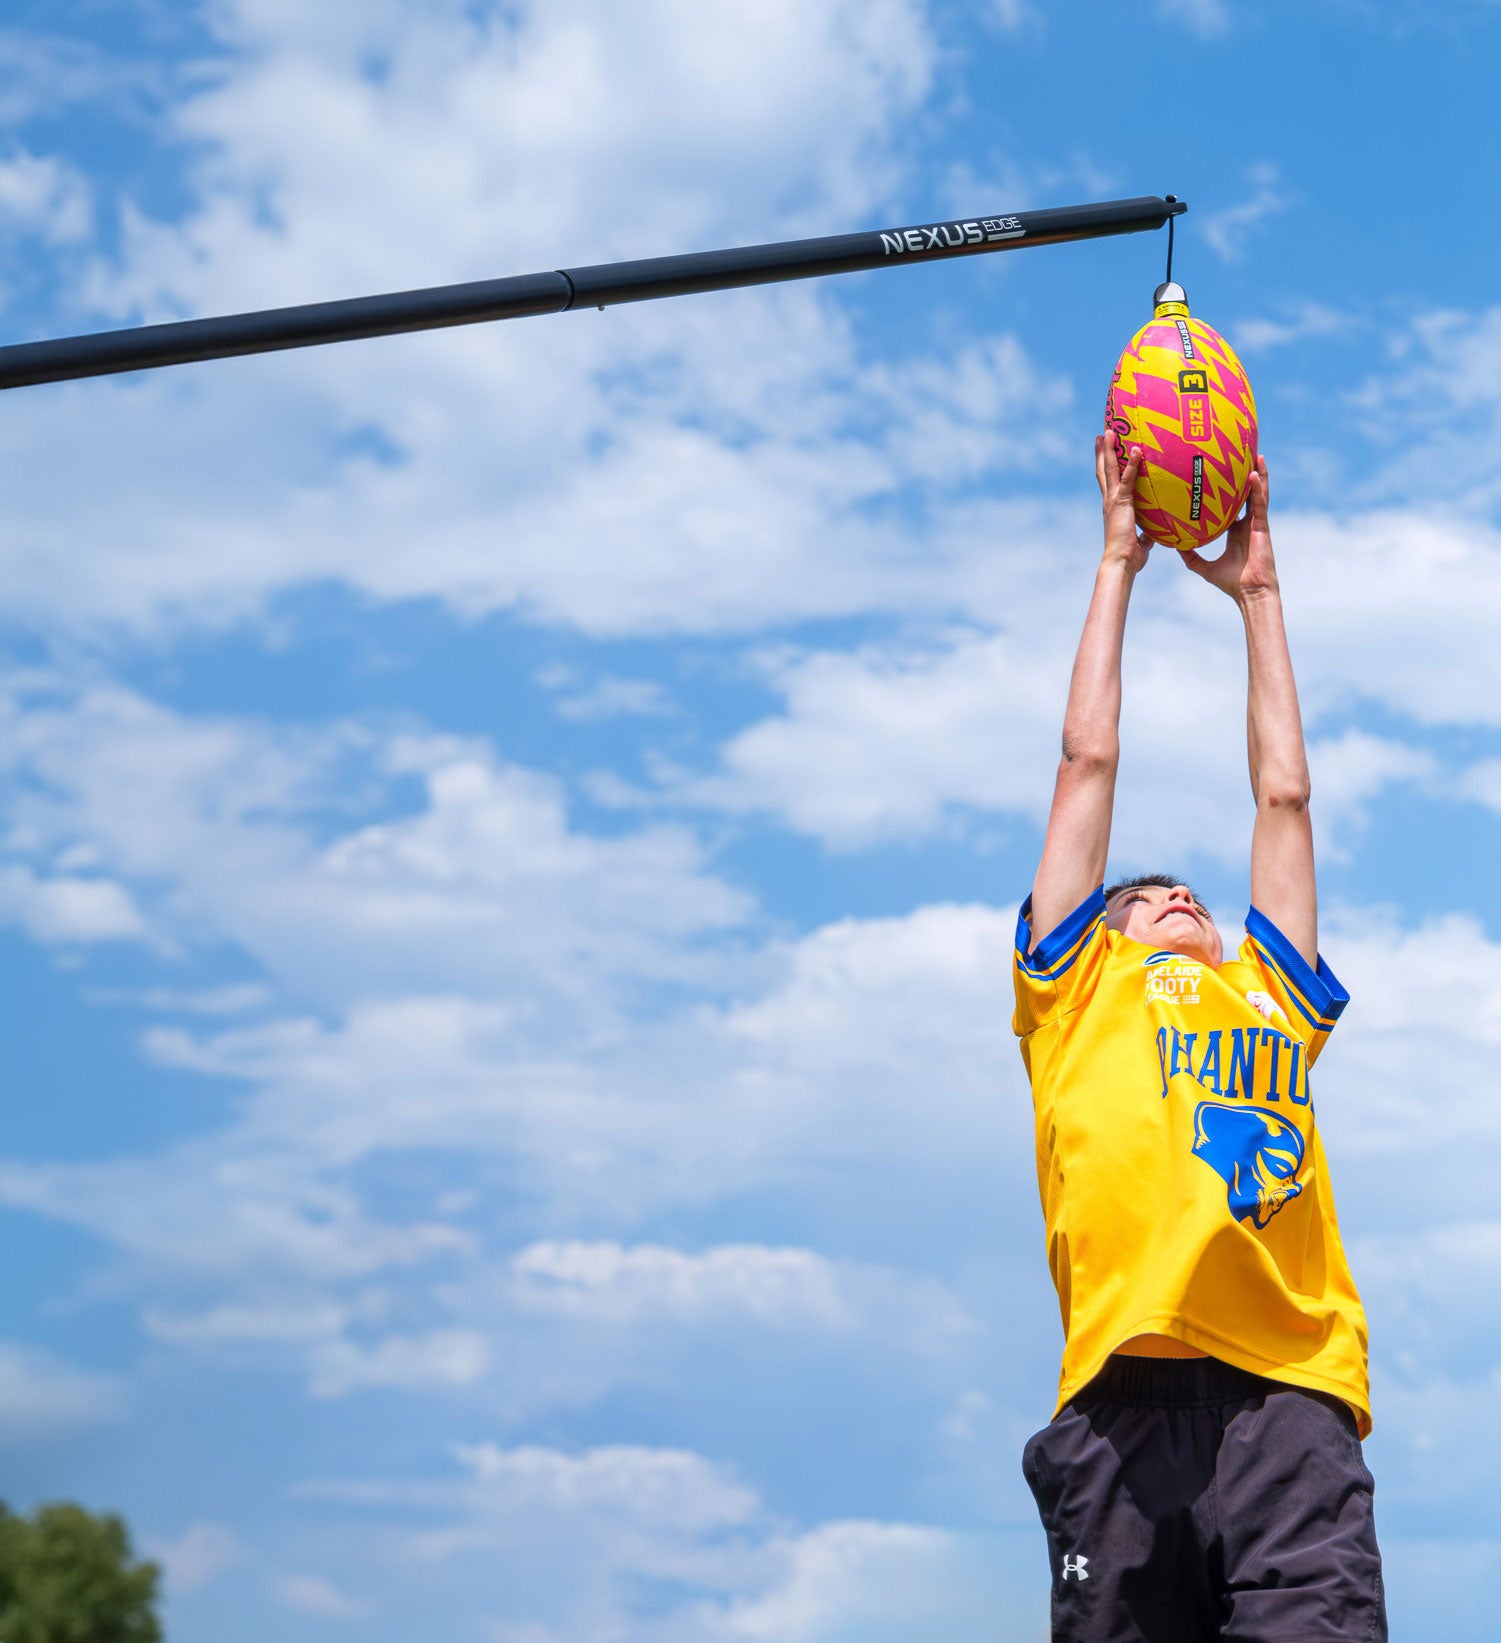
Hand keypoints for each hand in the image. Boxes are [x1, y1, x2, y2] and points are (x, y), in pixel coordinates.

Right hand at [1096, 430, 1151, 574]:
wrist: (1120, 562)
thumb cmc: (1130, 557)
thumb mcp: (1142, 542)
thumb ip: (1147, 534)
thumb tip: (1156, 534)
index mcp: (1112, 508)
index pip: (1108, 483)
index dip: (1105, 467)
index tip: (1104, 452)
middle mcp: (1109, 501)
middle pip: (1103, 471)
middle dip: (1102, 452)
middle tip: (1102, 434)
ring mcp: (1113, 500)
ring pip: (1109, 469)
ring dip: (1108, 449)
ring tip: (1109, 431)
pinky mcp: (1121, 502)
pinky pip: (1128, 478)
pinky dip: (1132, 463)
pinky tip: (1136, 450)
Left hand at [1180, 455, 1276, 603]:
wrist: (1249, 592)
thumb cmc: (1231, 582)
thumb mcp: (1203, 567)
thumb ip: (1191, 556)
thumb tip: (1174, 546)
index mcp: (1235, 531)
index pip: (1231, 506)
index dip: (1227, 492)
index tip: (1218, 476)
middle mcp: (1246, 523)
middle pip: (1246, 494)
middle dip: (1245, 475)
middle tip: (1240, 455)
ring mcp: (1256, 523)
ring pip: (1257, 493)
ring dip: (1257, 473)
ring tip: (1255, 453)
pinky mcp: (1262, 526)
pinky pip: (1260, 503)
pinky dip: (1258, 487)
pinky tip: (1254, 472)